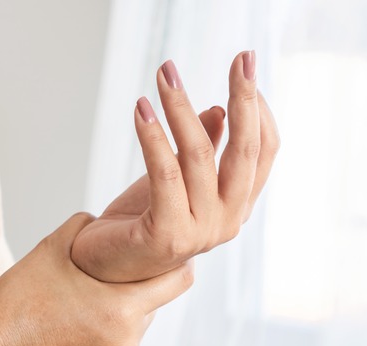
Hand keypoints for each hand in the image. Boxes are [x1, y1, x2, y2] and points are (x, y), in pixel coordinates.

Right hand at [0, 213, 193, 345]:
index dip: (176, 261)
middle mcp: (127, 341)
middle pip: (155, 303)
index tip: (164, 250)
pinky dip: (108, 333)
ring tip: (90, 298)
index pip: (179, 280)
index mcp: (122, 308)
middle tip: (115, 272)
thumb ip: (92, 225)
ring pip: (137, 326)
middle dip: (140, 286)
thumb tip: (113, 219)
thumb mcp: (55, 245)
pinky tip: (79, 321)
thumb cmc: (19, 295)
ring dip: (123, 311)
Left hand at [71, 51, 279, 281]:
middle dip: (244, 98)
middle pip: (245, 151)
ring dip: (180, 107)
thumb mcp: (177, 179)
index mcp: (237, 205)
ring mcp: (201, 232)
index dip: (259, 108)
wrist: (103, 267)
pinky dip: (153, 136)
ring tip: (164, 74)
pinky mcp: (168, 235)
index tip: (246, 67)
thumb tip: (220, 110)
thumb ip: (204, 151)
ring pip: (199, 155)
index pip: (263, 151)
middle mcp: (228, 220)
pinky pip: (164, 173)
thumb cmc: (141, 220)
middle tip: (241, 57)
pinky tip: (141, 108)